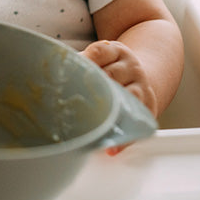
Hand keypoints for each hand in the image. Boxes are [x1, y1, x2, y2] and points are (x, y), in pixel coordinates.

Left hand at [82, 40, 156, 155]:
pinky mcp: (147, 108)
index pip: (100, 52)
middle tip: (76, 102)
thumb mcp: (100, 58)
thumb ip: (81, 64)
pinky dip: (124, 137)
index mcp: (116, 52)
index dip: (86, 60)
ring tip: (95, 125)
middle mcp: (131, 68)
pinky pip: (137, 123)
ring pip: (129, 97)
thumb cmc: (110, 69)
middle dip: (95, 88)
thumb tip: (52, 74)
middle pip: (113, 75)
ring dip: (111, 111)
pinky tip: (111, 147)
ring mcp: (141, 87)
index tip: (72, 71)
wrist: (138, 76)